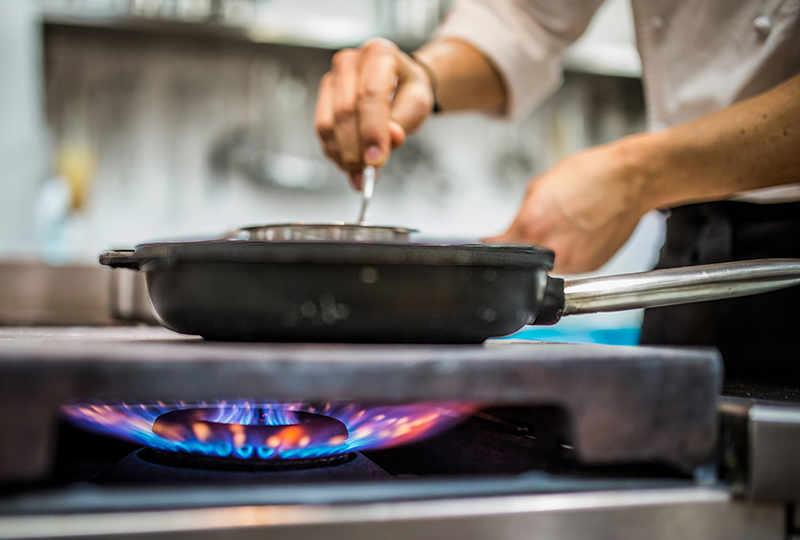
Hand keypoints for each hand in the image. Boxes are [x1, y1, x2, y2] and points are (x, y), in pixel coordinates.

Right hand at [314, 39, 434, 189]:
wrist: (398, 84)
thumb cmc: (408, 90)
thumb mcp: (418, 102)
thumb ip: (404, 120)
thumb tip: (390, 138)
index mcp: (379, 53)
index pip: (370, 95)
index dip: (372, 131)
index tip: (377, 160)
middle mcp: (350, 61)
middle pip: (345, 111)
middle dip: (356, 149)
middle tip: (367, 175)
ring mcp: (333, 78)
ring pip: (328, 123)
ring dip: (342, 155)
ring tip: (359, 176)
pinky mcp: (324, 97)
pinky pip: (322, 130)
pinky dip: (335, 153)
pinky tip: (349, 166)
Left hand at [484, 140, 648, 273]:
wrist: (631, 180)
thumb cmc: (592, 175)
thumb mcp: (540, 186)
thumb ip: (520, 215)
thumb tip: (506, 232)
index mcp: (532, 225)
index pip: (499, 246)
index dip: (494, 242)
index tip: (492, 241)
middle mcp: (552, 248)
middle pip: (523, 259)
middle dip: (524, 246)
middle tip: (538, 227)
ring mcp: (572, 261)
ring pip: (546, 266)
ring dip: (547, 252)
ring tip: (563, 227)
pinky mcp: (589, 266)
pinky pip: (569, 266)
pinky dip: (568, 254)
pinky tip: (578, 234)